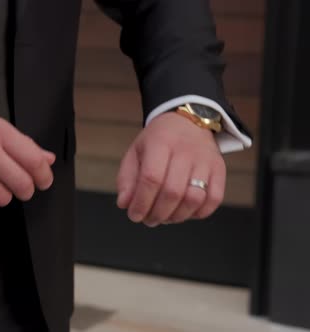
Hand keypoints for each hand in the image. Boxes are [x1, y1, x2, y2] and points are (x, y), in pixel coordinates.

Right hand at [0, 106, 55, 211]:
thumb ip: (23, 144)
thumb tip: (48, 159)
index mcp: (0, 132)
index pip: (34, 161)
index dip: (44, 176)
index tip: (43, 181)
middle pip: (22, 185)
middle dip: (25, 190)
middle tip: (19, 185)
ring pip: (4, 199)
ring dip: (1, 194)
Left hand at [116, 112, 225, 226]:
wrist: (188, 122)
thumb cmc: (158, 141)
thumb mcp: (135, 152)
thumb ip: (127, 178)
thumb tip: (124, 204)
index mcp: (160, 143)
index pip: (151, 178)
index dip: (141, 202)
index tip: (134, 215)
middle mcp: (186, 150)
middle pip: (172, 192)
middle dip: (157, 213)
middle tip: (149, 220)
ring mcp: (206, 160)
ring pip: (194, 198)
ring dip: (177, 216)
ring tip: (165, 217)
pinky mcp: (220, 169)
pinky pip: (214, 199)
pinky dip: (199, 213)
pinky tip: (184, 212)